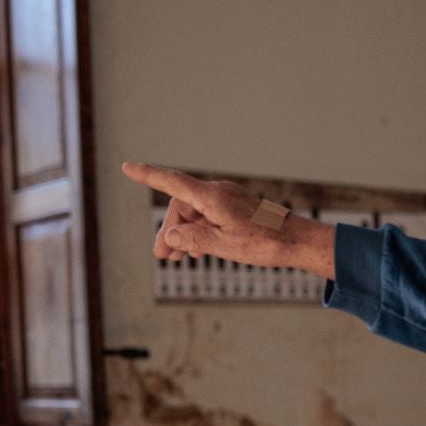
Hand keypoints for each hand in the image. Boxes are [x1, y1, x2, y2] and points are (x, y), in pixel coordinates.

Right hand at [120, 162, 335, 278]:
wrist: (297, 241)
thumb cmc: (264, 243)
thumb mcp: (222, 245)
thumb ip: (192, 238)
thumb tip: (170, 236)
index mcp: (212, 197)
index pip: (172, 182)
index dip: (148, 175)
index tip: (128, 168)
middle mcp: (218, 193)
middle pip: (182, 207)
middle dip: (170, 231)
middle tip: (162, 257)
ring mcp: (228, 200)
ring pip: (195, 214)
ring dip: (183, 234)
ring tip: (176, 258)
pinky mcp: (236, 208)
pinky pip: (209, 216)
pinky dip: (199, 231)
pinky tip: (195, 250)